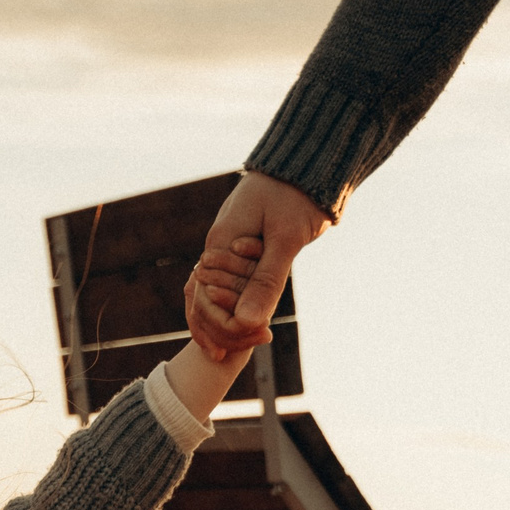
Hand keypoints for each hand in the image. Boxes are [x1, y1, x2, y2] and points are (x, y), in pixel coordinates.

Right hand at [185, 172, 330, 360]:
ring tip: (242, 346)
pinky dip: (231, 308)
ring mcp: (224, 250)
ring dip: (224, 323)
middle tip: (258, 343)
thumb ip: (266, 281)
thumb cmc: (297, 194)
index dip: (228, 325)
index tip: (260, 337)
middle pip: (203, 302)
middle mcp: (215, 249)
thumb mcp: (286, 239)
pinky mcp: (239, 250)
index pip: (207, 300)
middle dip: (225, 329)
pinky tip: (245, 324)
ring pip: (210, 296)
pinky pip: (224, 286)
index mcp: (219, 245)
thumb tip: (247, 322)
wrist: (305, 163)